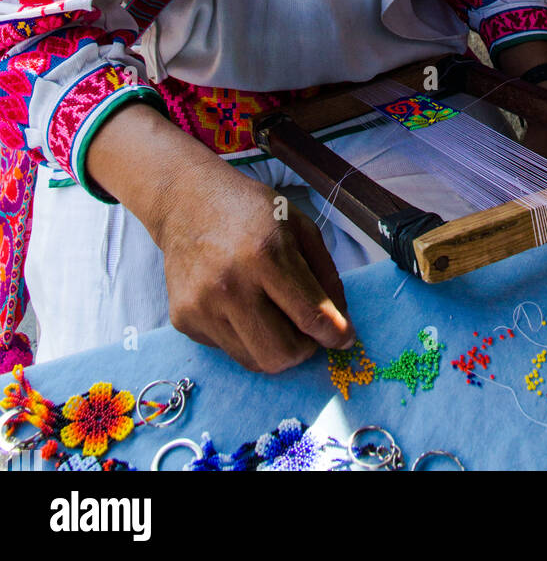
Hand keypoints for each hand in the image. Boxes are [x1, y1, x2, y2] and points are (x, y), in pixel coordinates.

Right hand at [86, 102, 355, 372]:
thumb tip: (339, 323)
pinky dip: (246, 337)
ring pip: (255, 361)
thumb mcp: (299, 225)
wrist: (187, 202)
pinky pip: (229, 349)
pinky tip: (242, 305)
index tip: (345, 338)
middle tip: (309, 331)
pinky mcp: (183, 320)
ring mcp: (202, 306)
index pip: (310, 315)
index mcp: (265, 255)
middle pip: (281, 354)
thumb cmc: (250, 210)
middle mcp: (230, 285)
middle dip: (305, 350)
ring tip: (277, 317)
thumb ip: (325, 273)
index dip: (336, 334)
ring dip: (276, 348)